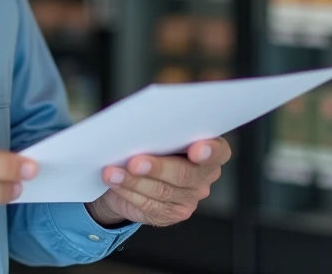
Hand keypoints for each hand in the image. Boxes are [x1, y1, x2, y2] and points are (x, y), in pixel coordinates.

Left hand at [87, 138, 231, 227]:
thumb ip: (157, 124)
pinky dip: (127, 191)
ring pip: (162, 191)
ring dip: (133, 181)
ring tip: (112, 172)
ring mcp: (189, 197)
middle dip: (157, 167)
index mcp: (208, 149)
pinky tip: (113, 182)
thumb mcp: (154, 128)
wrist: (133, 173)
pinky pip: (148, 204)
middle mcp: (203, 176)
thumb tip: (139, 118)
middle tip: (134, 161)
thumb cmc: (147, 142)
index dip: (210, 150)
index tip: (196, 149)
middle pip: (185, 174)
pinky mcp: (171, 213)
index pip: (219, 151)